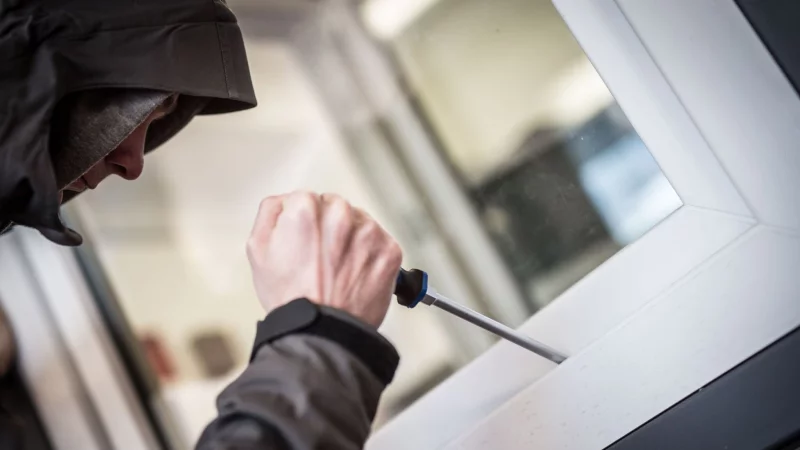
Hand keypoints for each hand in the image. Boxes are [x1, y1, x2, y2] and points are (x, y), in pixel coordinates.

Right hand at [246, 191, 402, 327]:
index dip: (303, 222)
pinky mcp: (389, 250)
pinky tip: (355, 274)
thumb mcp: (258, 250)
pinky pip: (380, 242)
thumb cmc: (290, 296)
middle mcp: (340, 215)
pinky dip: (370, 255)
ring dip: (351, 238)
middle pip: (335, 206)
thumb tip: (285, 200)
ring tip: (338, 269)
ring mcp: (368, 232)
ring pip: (359, 222)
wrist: (322, 333)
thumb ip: (270, 212)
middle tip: (321, 259)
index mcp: (306, 209)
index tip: (305, 243)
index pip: (307, 198)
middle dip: (328, 227)